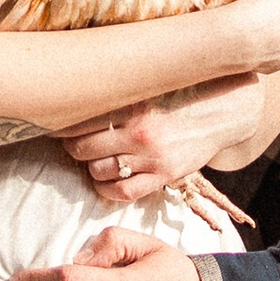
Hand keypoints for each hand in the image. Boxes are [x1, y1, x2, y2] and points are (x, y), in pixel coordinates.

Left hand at [61, 75, 268, 204]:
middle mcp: (141, 134)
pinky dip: (107, 189)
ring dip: (91, 167)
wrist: (225, 112)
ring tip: (95, 159)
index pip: (81, 120)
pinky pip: (123, 192)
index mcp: (134, 106)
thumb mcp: (151, 88)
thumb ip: (119, 94)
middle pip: (83, 149)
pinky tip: (106, 181)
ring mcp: (153, 158)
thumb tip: (79, 91)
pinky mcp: (165, 176)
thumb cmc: (183, 96)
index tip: (54, 123)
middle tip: (75, 144)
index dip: (61, 126)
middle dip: (74, 148)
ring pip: (99, 172)